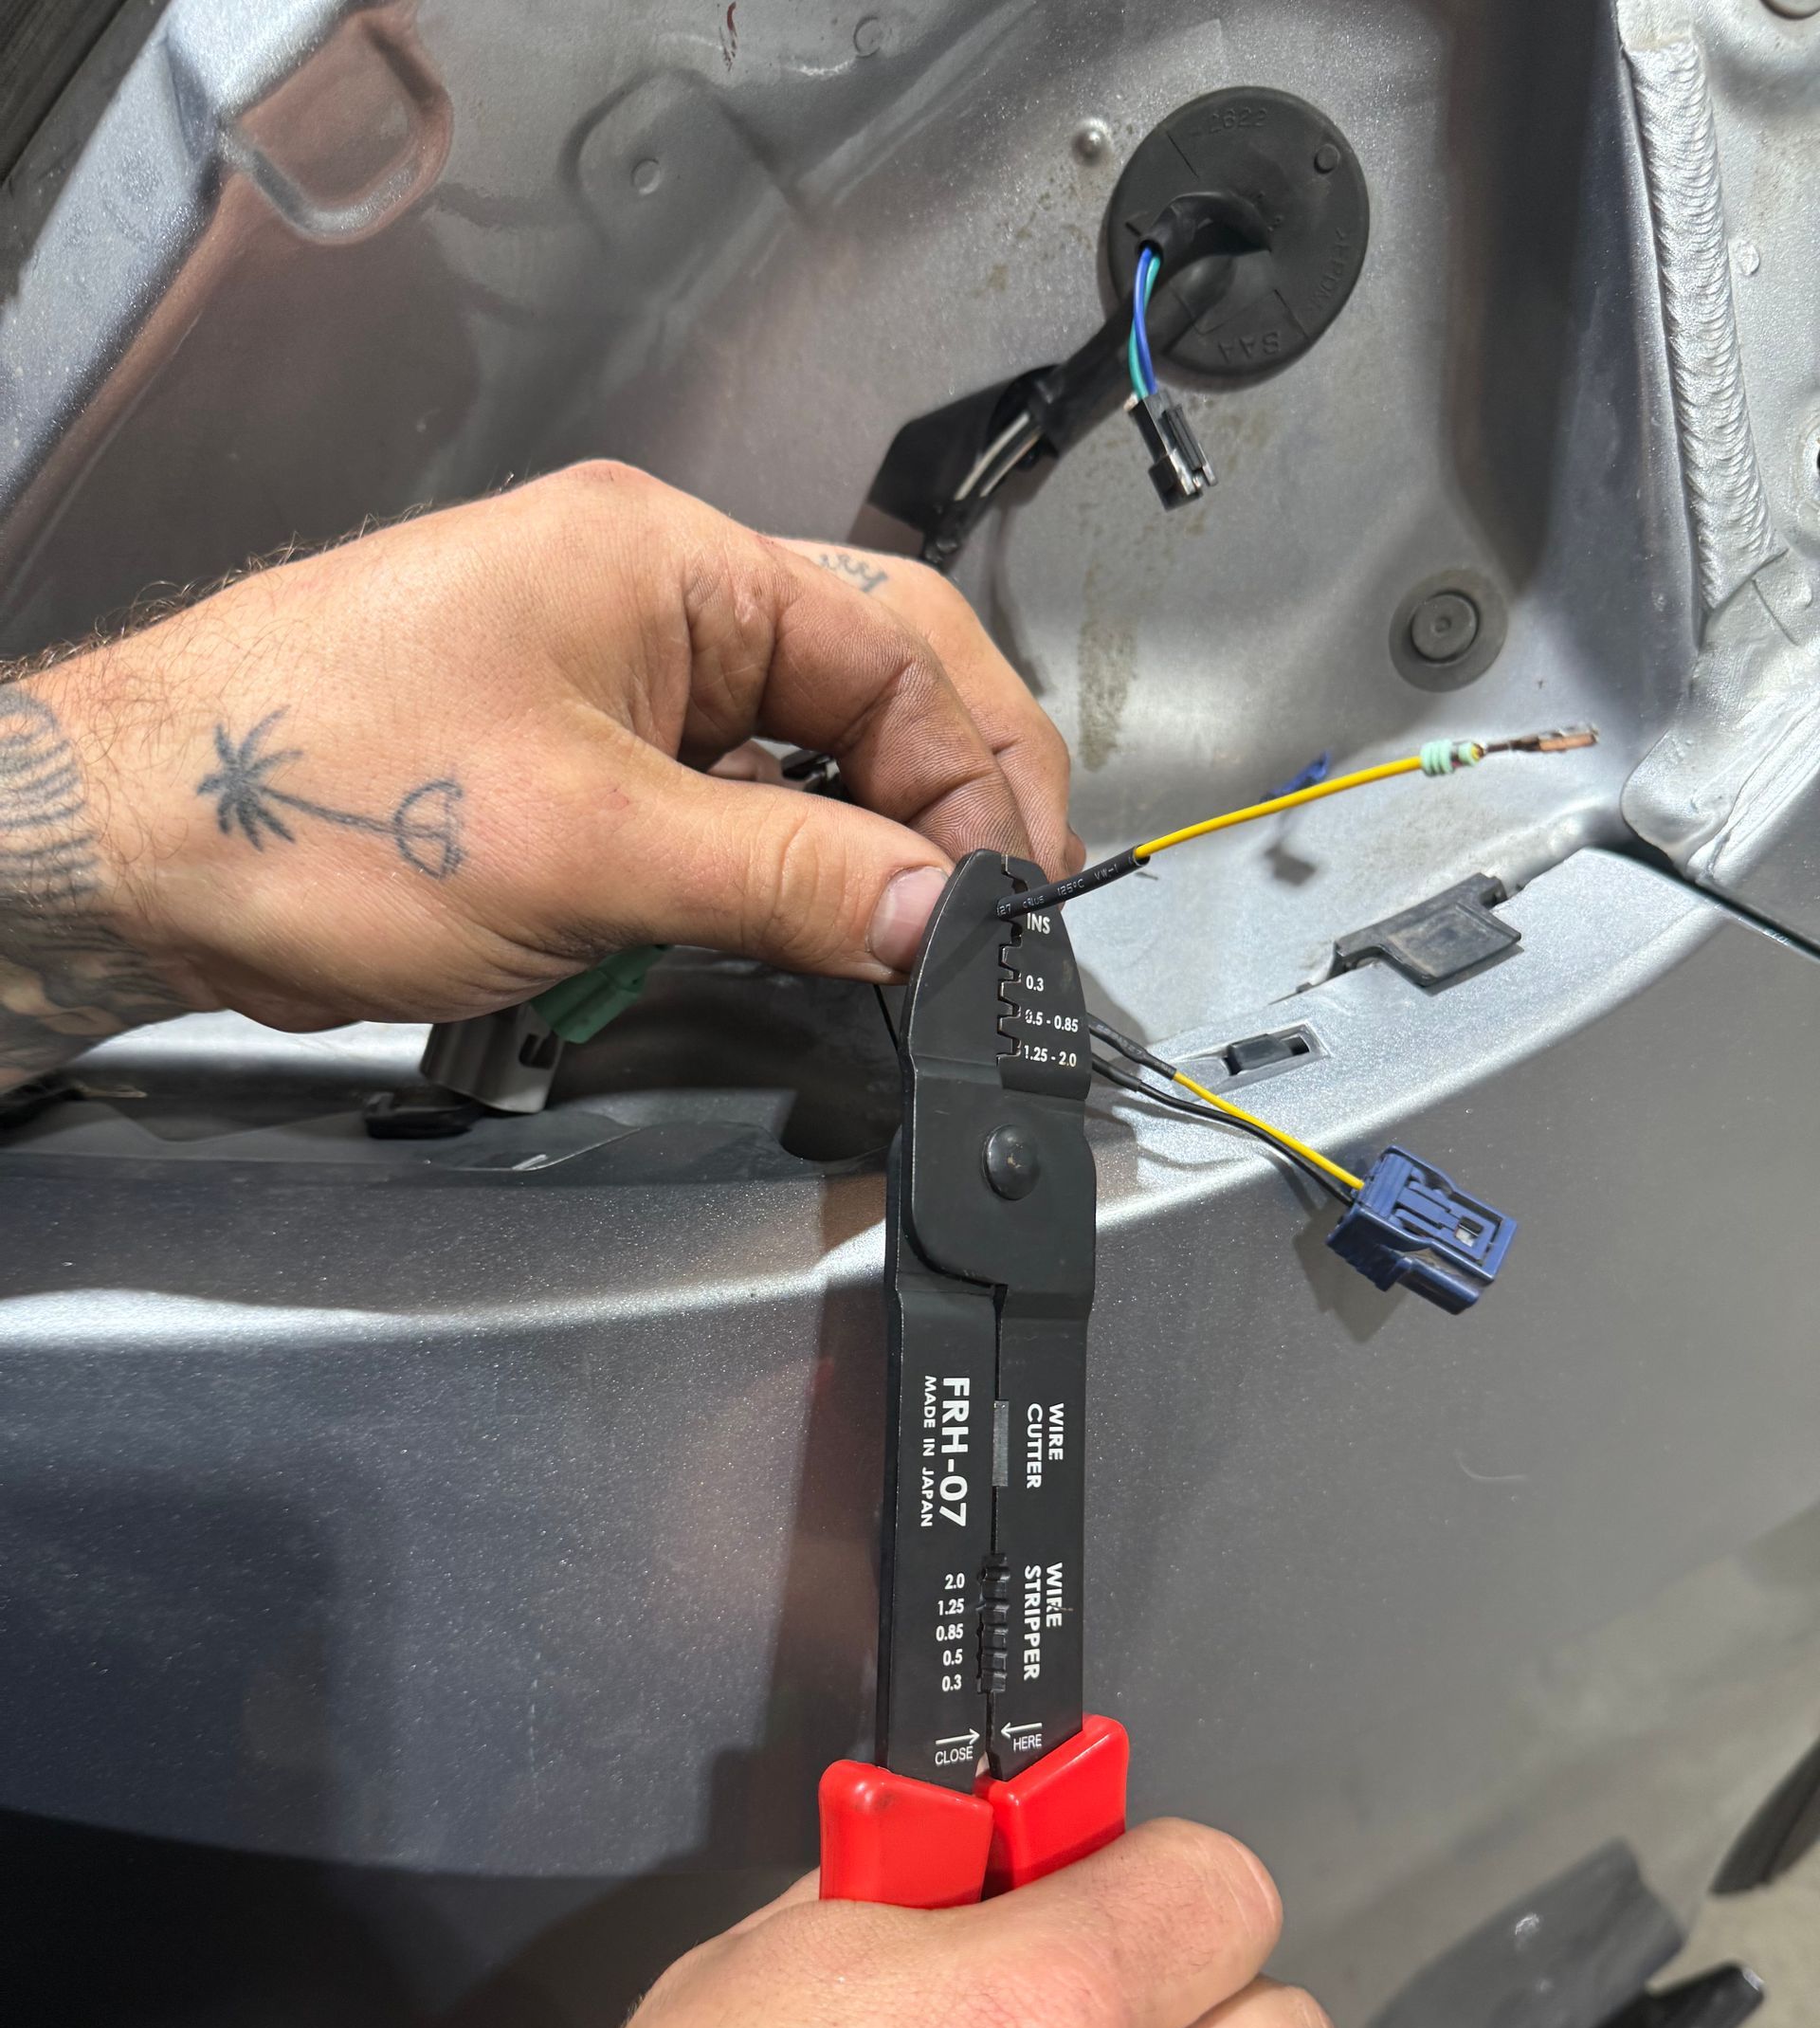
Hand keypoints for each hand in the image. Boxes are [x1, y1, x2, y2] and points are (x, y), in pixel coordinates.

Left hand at [0, 465, 1078, 1087]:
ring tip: (911, 928)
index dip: (974, 778)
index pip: (893, 651)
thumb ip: (791, 881)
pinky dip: (769, 865)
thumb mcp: (592, 854)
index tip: (1009, 893)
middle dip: (946, 793)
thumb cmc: (314, 801)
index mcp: (666, 563)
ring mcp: (606, 675)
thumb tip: (943, 912)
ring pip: (794, 747)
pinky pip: (716, 800)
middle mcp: (645, 597)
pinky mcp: (567, 755)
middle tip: (999, 906)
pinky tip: (796, 927)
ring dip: (859, 836)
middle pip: (865, 680)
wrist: (135, 850)